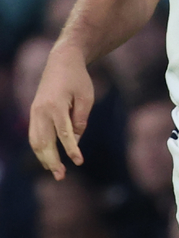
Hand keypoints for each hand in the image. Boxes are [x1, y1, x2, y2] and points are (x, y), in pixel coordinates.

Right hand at [29, 43, 93, 180]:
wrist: (61, 60)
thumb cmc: (78, 78)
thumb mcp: (86, 97)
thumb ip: (80, 120)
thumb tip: (74, 140)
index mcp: (56, 106)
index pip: (63, 134)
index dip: (71, 150)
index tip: (79, 162)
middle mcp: (41, 110)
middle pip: (44, 142)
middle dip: (52, 161)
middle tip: (61, 177)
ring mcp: (34, 111)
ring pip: (35, 141)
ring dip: (44, 158)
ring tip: (55, 172)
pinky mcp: (34, 112)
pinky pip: (34, 135)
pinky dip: (40, 149)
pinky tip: (48, 159)